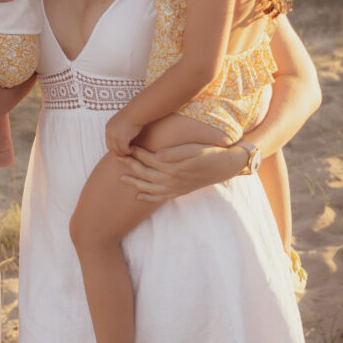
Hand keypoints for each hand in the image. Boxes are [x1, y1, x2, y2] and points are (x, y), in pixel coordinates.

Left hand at [105, 109, 141, 156]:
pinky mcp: (122, 139)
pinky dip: (128, 151)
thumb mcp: (121, 121)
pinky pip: (124, 150)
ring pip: (117, 150)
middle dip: (118, 151)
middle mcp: (109, 132)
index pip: (108, 141)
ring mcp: (115, 136)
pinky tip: (133, 148)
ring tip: (130, 150)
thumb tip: (121, 133)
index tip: (121, 148)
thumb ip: (118, 128)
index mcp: (108, 127)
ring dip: (124, 152)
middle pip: (111, 147)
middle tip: (126, 152)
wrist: (136, 112)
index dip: (114, 147)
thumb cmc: (132, 114)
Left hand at [118, 142, 246, 201]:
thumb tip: (157, 156)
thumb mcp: (195, 149)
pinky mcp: (180, 191)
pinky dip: (149, 197)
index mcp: (174, 167)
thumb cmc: (210, 152)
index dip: (136, 152)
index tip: (125, 145)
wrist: (226, 166)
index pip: (149, 158)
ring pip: (150, 187)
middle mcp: (173, 179)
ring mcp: (176, 187)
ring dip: (135, 182)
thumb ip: (175, 153)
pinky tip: (139, 197)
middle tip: (116, 157)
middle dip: (130, 165)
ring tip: (122, 178)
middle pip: (146, 173)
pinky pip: (161, 197)